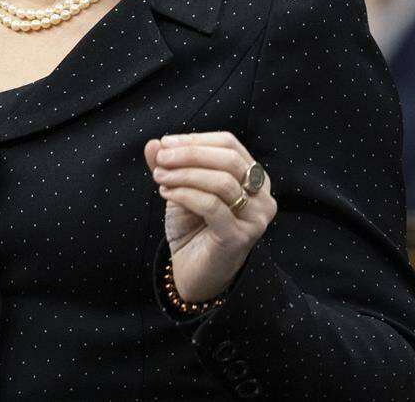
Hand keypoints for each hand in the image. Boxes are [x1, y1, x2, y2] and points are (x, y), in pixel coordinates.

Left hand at [143, 131, 275, 302]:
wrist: (194, 274)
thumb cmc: (193, 229)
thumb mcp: (180, 189)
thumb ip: (170, 167)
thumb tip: (153, 143)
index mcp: (253, 177)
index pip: (229, 144)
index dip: (195, 140)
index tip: (164, 143)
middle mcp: (262, 196)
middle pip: (229, 159)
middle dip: (190, 154)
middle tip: (161, 158)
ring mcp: (255, 218)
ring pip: (222, 181)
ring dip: (185, 174)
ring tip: (159, 176)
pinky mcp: (240, 237)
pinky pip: (212, 206)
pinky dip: (186, 194)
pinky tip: (166, 193)